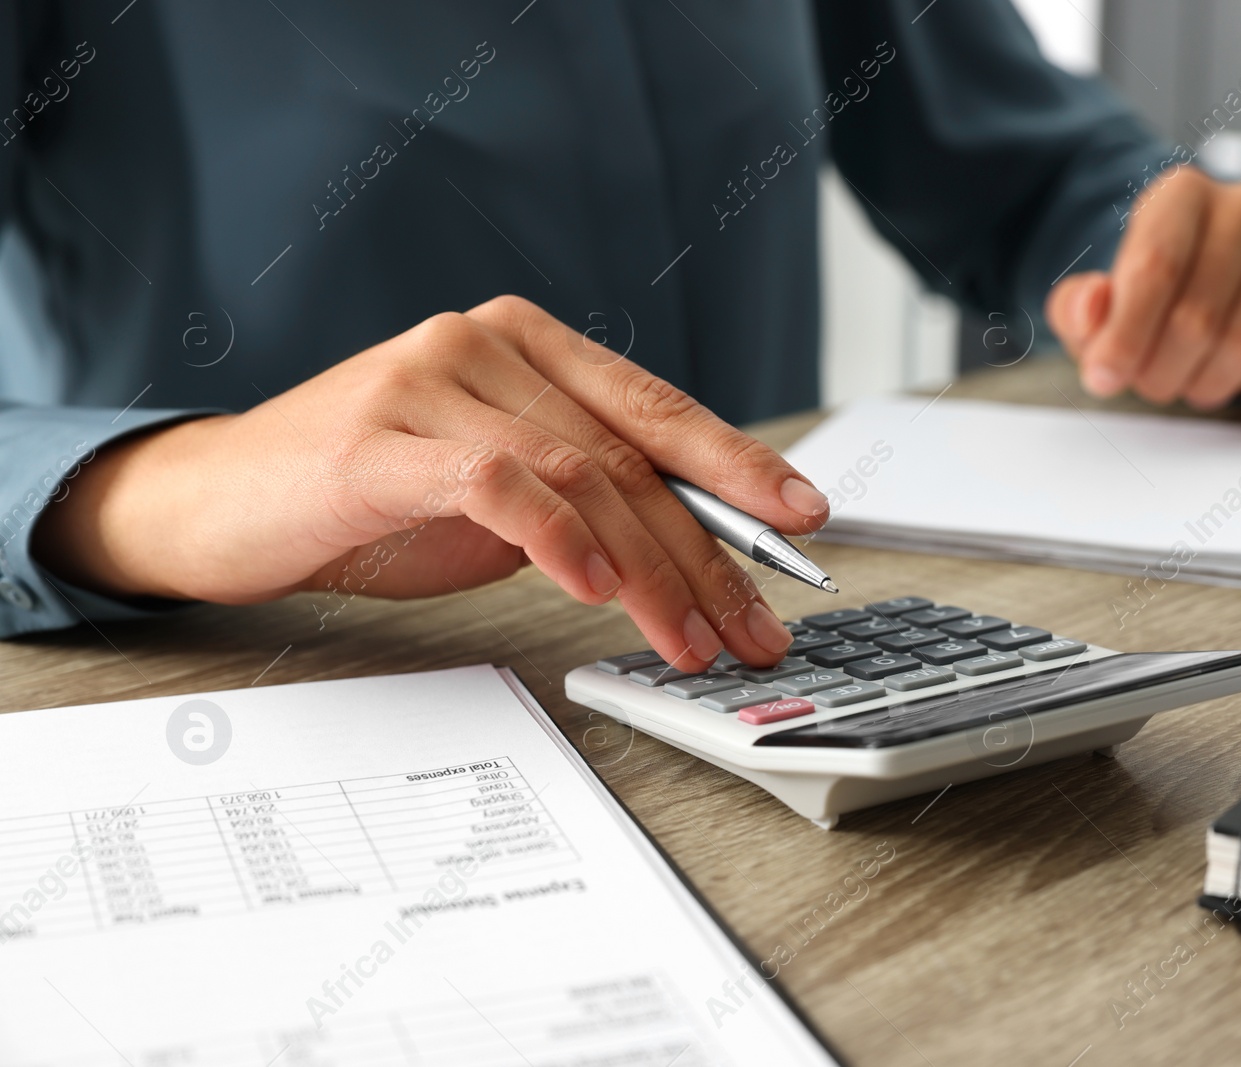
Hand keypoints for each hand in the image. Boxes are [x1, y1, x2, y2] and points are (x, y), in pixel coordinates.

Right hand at [33, 295, 826, 667]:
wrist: (224, 502)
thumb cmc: (369, 499)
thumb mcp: (497, 493)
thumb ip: (579, 492)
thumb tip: (690, 546)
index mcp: (526, 344)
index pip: (654, 407)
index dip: (737, 465)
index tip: (803, 519)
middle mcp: (486, 344)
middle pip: (627, 455)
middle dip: (705, 553)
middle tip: (750, 628)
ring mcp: (431, 380)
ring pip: (578, 475)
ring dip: (649, 571)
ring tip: (690, 640)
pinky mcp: (379, 438)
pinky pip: (498, 483)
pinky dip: (558, 540)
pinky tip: (597, 592)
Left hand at [1047, 166, 1240, 408]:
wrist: (1211, 284)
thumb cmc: (1148, 298)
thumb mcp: (1096, 303)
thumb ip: (1078, 308)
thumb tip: (1093, 306)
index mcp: (1180, 195)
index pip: (1155, 270)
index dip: (1125, 337)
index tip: (1104, 377)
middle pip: (1199, 318)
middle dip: (1162, 370)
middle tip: (1150, 381)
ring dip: (1209, 383)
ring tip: (1191, 376)